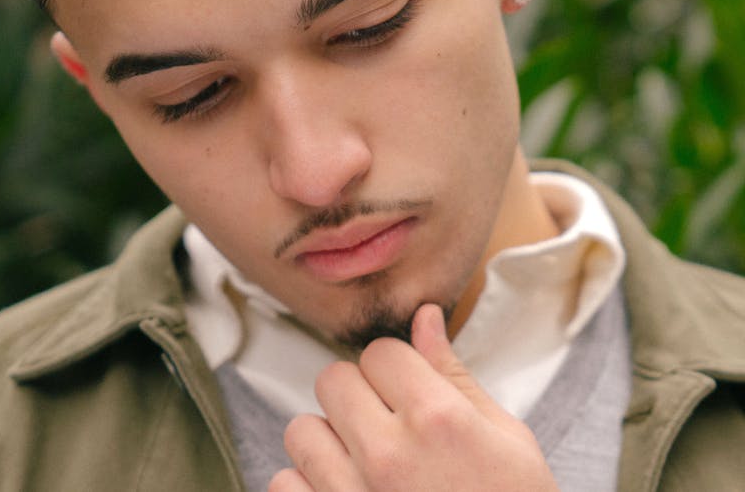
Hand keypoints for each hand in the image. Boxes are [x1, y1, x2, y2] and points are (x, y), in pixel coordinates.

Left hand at [269, 304, 557, 490]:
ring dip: (328, 441)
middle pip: (333, 381)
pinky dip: (307, 486)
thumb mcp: (507, 440)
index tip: (408, 393)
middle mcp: (389, 453)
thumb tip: (425, 318)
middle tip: (387, 426)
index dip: (395, 369)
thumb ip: (454, 376)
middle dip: (358, 396)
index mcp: (438, 420)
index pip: (379, 352)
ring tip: (364, 463)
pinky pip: (284, 482)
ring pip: (301, 429)